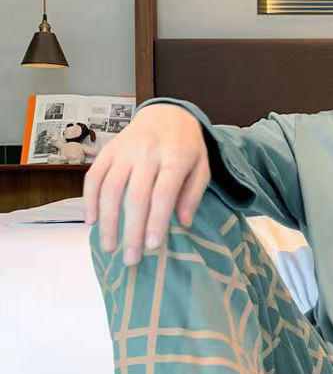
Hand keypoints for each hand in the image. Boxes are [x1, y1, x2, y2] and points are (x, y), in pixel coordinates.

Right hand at [83, 103, 210, 265]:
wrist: (168, 113)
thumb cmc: (188, 148)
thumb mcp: (202, 167)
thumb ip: (193, 194)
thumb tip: (183, 223)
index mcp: (175, 158)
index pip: (163, 194)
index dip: (156, 222)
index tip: (151, 248)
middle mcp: (147, 153)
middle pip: (135, 197)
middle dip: (131, 231)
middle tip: (130, 259)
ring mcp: (124, 150)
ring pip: (110, 188)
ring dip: (107, 221)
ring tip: (109, 247)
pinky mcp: (108, 150)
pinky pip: (94, 176)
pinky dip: (89, 199)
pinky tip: (91, 221)